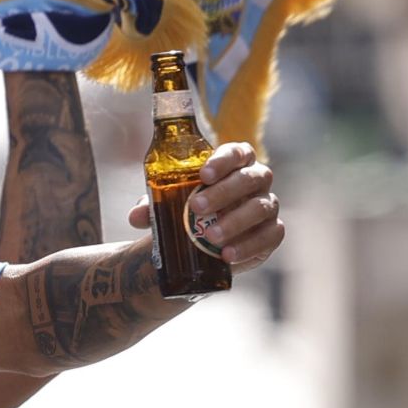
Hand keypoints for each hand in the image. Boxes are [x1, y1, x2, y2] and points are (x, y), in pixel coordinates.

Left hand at [126, 141, 283, 269]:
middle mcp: (256, 181)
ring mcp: (267, 206)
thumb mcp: (168, 205)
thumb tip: (136, 216)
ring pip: (262, 207)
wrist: (202, 241)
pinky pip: (270, 236)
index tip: (203, 174)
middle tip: (196, 208)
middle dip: (224, 192)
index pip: (238, 152)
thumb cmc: (187, 210)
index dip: (224, 160)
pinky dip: (249, 246)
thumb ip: (153, 205)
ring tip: (210, 236)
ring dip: (236, 221)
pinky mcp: (272, 232)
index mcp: (234, 164)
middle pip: (251, 178)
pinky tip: (227, 255)